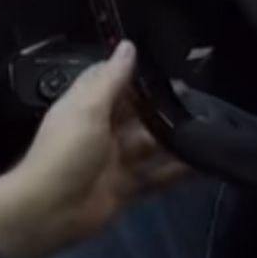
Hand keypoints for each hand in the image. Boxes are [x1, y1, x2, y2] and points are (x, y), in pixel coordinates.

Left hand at [0, 42, 189, 257]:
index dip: (138, 72)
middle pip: (139, 112)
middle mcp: (104, 130)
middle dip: (165, 105)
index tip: (170, 64)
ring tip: (209, 125)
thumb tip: (129, 44)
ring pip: (153, 143)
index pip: (115, 82)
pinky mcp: (129, 187)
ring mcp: (117, 160)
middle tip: (199, 96)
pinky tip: (204, 162)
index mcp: (88, 107)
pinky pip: (159, 176)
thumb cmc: (65, 153)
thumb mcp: (87, 109)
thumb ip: (111, 79)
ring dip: (176, 136)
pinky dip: (180, 171)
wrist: (47, 213)